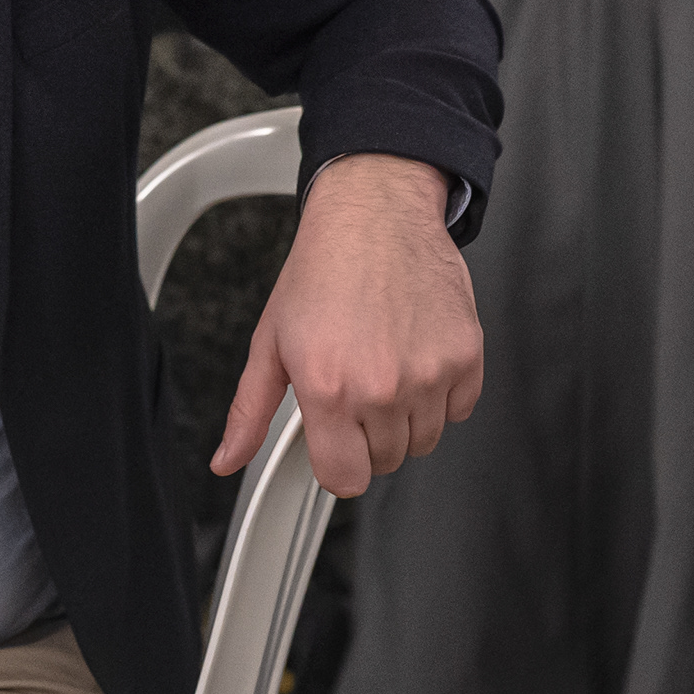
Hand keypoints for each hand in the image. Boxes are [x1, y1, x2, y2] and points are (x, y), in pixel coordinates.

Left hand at [214, 155, 482, 496]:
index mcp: (329, 389)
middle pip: (385, 461)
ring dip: (407, 417)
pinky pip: (461, 409)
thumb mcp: (270, 341)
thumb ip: (249, 411)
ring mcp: (429, 374)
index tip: (336, 440)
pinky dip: (443, 393)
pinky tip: (417, 356)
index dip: (337, 463)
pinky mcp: (466, 356)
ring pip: (425, 440)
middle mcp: (381, 387)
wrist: (375, 214)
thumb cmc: (324, 268)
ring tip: (386, 366)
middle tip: (357, 385)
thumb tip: (228, 458)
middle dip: (369, 434)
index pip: (344, 479)